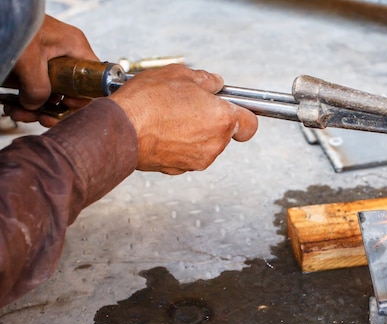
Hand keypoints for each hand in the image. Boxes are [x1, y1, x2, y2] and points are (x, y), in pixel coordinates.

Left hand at [3, 15, 97, 126]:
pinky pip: (37, 86)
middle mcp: (67, 54)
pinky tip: (15, 106)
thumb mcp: (29, 62)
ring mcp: (50, 59)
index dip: (82, 99)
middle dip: (53, 109)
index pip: (93, 81)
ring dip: (36, 108)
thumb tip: (35, 107)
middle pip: (70, 91)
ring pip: (51, 92)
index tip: (64, 107)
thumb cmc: (13, 25)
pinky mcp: (35, 63)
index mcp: (76, 48)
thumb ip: (37, 89)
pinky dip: (26, 99)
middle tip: (40, 119)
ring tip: (19, 113)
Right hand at [110, 64, 257, 174]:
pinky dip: (178, 145)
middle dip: (211, 120)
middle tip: (190, 105)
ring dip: (194, 132)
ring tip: (170, 116)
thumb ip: (205, 80)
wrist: (120, 130)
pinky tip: (162, 131)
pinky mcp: (180, 169)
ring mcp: (198, 159)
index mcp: (222, 119)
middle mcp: (215, 143)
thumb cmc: (148, 101)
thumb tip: (215, 83)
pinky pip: (186, 154)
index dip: (243, 114)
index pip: (250, 124)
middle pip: (224, 133)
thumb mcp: (180, 75)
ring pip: (204, 144)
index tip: (233, 108)